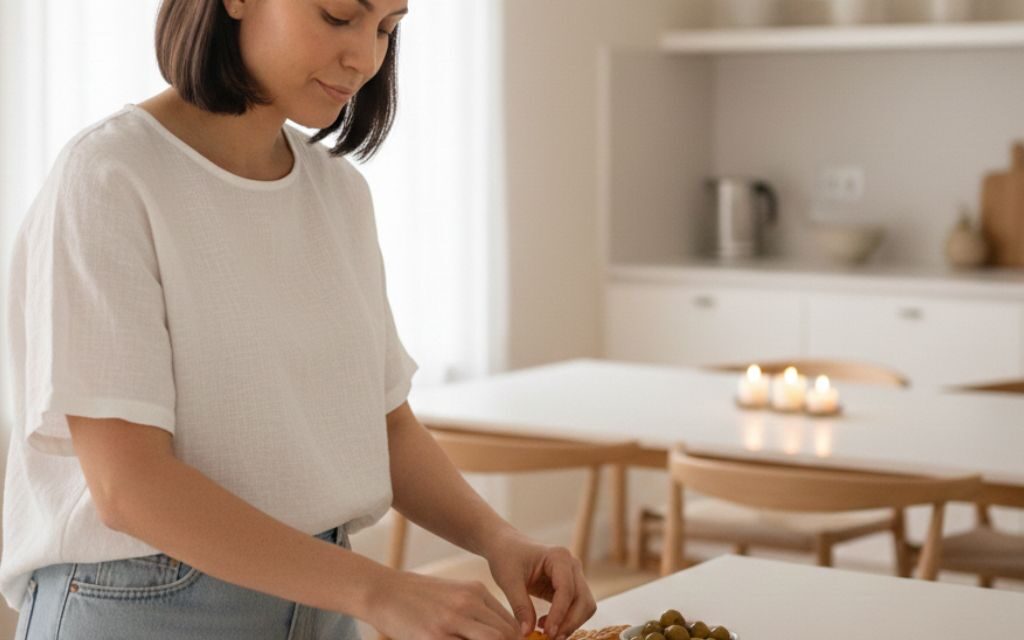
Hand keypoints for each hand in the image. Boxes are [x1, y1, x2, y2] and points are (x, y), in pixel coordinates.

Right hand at [365, 569, 521, 639]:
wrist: (384, 591)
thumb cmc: (419, 597)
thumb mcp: (453, 594)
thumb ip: (476, 611)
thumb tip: (501, 634)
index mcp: (475, 591)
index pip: (510, 622)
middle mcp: (468, 603)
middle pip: (506, 634)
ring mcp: (452, 620)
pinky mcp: (435, 636)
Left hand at [485, 532, 596, 639]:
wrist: (506, 546)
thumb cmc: (506, 557)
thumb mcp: (509, 581)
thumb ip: (520, 606)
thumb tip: (527, 633)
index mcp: (559, 557)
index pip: (567, 590)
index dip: (559, 614)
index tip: (548, 633)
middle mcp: (572, 565)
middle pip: (583, 600)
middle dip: (570, 622)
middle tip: (550, 639)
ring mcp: (573, 575)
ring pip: (584, 606)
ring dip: (570, 623)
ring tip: (546, 633)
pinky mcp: (569, 586)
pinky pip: (575, 607)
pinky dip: (565, 620)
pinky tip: (545, 625)